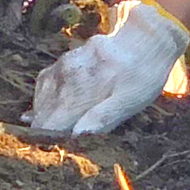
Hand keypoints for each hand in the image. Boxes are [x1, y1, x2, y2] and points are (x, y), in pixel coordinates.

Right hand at [30, 0, 189, 135]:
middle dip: (43, 131)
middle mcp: (66, 75)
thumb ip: (103, 117)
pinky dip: (43, 99)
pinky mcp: (64, 60)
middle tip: (48, 149)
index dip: (48, 141)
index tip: (49, 153)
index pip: (52, 123)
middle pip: (43, 113)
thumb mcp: (131, 100)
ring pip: (42, 98)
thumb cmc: (142, 75)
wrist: (147, 37)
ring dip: (42, 117)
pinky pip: (45, 83)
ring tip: (46, 134)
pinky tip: (48, 110)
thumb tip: (76, 135)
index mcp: (81, 89)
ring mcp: (63, 65)